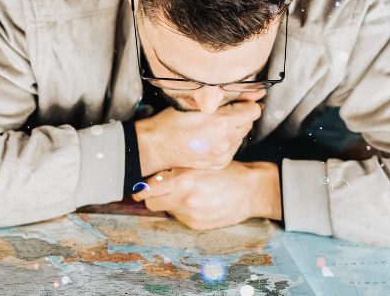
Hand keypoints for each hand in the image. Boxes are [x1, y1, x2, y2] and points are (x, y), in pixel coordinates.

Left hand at [132, 161, 281, 229]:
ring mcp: (191, 215)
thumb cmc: (227, 172)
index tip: (138, 189)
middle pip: (152, 204)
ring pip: (167, 210)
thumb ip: (176, 170)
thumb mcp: (201, 164)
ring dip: (170, 202)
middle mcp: (185, 200)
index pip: (148, 191)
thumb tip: (152, 176)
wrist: (251, 192)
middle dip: (154, 196)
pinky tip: (198, 201)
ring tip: (188, 192)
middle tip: (162, 188)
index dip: (140, 190)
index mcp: (184, 181)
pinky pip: (180, 217)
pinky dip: (183, 210)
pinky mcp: (197, 225)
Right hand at [135, 100, 262, 175]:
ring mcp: (223, 154)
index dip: (245, 104)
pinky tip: (211, 139)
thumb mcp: (196, 103)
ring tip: (213, 128)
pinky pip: (233, 148)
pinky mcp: (220, 163)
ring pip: (241, 136)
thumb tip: (252, 94)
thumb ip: (224, 98)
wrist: (157, 146)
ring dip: (233, 130)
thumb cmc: (172, 121)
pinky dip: (227, 142)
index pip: (253, 110)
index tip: (236, 103)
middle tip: (221, 114)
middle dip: (239, 117)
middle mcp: (226, 140)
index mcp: (221, 121)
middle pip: (248, 123)